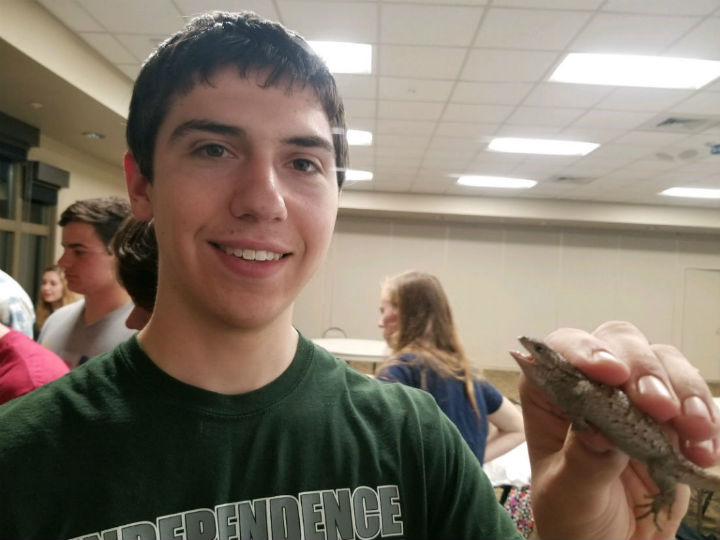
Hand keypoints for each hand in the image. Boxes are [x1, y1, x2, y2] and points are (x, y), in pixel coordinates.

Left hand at [518, 321, 719, 539]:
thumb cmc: (573, 518)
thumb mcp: (568, 496)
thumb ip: (583, 462)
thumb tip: (602, 430)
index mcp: (549, 395)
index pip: (560, 351)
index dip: (583, 351)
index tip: (609, 373)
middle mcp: (591, 385)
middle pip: (617, 342)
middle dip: (642, 368)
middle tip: (658, 407)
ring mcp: (633, 398)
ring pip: (661, 360)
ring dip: (682, 390)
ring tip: (693, 433)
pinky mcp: (670, 418)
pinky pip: (693, 398)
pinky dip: (705, 417)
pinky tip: (704, 452)